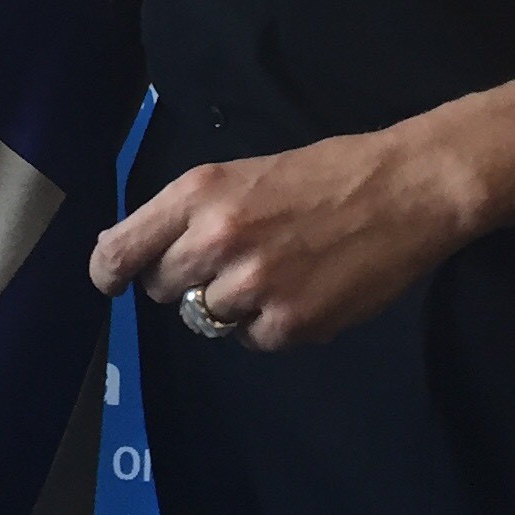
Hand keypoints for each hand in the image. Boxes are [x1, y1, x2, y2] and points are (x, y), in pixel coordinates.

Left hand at [87, 124, 480, 351]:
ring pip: (205, 319)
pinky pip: (252, 340)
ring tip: (275, 271)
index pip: (122, 249)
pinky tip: (302, 290)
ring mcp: (253, 286)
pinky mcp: (290, 324)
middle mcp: (216, 239)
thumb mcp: (242, 175)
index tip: (111, 282)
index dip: (110, 272)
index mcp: (198, 193)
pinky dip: (271, 324)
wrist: (405, 189)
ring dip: (230, 305)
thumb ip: (191, 214)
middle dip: (185, 281)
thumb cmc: (325, 174)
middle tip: (229, 260)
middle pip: (161, 289)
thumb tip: (141, 257)